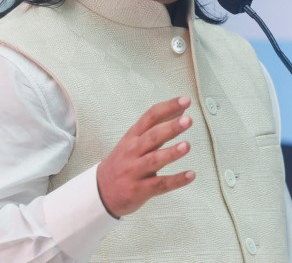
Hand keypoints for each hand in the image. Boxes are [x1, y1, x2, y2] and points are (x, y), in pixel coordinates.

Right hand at [96, 96, 194, 217]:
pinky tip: (191, 175)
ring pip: (154, 160)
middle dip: (170, 128)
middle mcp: (133, 151)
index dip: (168, 108)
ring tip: (187, 146)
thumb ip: (158, 127)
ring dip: (171, 153)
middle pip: (152, 137)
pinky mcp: (139, 190)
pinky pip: (160, 185)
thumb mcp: (135, 141)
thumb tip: (180, 110)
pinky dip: (176, 180)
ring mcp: (135, 171)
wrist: (100, 192)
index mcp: (133, 136)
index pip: (150, 117)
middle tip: (188, 120)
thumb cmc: (124, 161)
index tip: (185, 101)